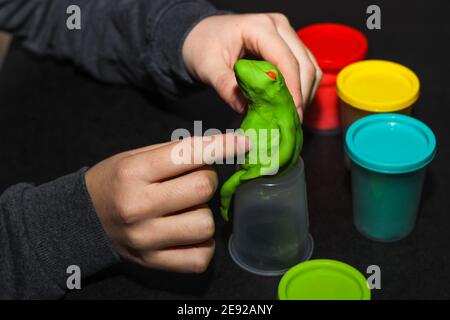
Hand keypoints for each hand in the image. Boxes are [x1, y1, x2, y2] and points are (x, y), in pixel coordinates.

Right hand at [85, 134, 250, 272]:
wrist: (82, 221)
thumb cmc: (114, 182)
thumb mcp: (134, 157)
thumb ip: (175, 153)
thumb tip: (220, 150)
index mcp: (133, 173)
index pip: (188, 155)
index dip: (222, 146)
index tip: (243, 143)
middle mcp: (138, 207)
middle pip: (203, 189)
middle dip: (207, 179)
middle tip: (193, 180)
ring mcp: (146, 239)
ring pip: (206, 224)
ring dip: (204, 212)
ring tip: (186, 209)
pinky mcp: (154, 262)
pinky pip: (200, 257)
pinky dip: (203, 244)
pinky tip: (190, 233)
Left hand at [182, 13, 321, 117]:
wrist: (204, 37)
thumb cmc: (204, 46)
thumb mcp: (207, 66)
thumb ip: (224, 85)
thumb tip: (244, 107)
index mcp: (259, 27)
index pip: (285, 59)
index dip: (292, 88)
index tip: (292, 113)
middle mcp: (279, 28)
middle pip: (304, 64)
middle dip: (301, 95)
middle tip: (292, 121)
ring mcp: (288, 37)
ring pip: (311, 68)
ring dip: (304, 94)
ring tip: (291, 117)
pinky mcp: (291, 49)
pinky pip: (306, 71)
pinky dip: (302, 91)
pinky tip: (290, 107)